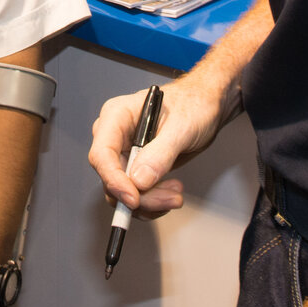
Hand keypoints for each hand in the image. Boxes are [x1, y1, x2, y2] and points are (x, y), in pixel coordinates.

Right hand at [88, 77, 230, 218]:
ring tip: (176, 194)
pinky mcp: (135, 167)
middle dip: (140, 196)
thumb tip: (139, 181)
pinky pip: (135, 193)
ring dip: (150, 201)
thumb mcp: (181, 127)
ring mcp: (124, 152)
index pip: (102, 153)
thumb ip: (160, 153)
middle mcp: (115, 136)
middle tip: (169, 199)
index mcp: (116, 116)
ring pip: (123, 191)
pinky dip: (153, 201)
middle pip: (112, 177)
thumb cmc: (193, 105)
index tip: (134, 199)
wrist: (205, 108)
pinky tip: (171, 192)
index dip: (114, 180)